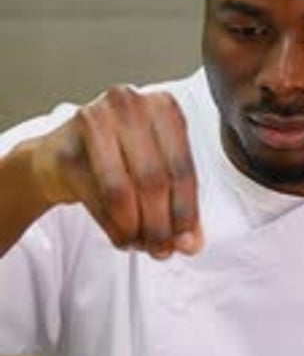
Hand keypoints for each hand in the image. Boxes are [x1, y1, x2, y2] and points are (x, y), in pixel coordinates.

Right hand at [32, 85, 202, 258]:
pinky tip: (122, 237)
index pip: (182, 166)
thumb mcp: (156, 171)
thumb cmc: (117, 157)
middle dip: (160, 225)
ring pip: (124, 191)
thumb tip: (190, 243)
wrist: (59, 156)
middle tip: (162, 250)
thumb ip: (178, 204)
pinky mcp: (66, 150)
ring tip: (141, 244)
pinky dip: (114, 228)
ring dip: (136, 229)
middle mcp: (129, 105)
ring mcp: (94, 122)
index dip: (186, 210)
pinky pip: (97, 200)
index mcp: (162, 105)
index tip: (188, 241)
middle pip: (154, 179)